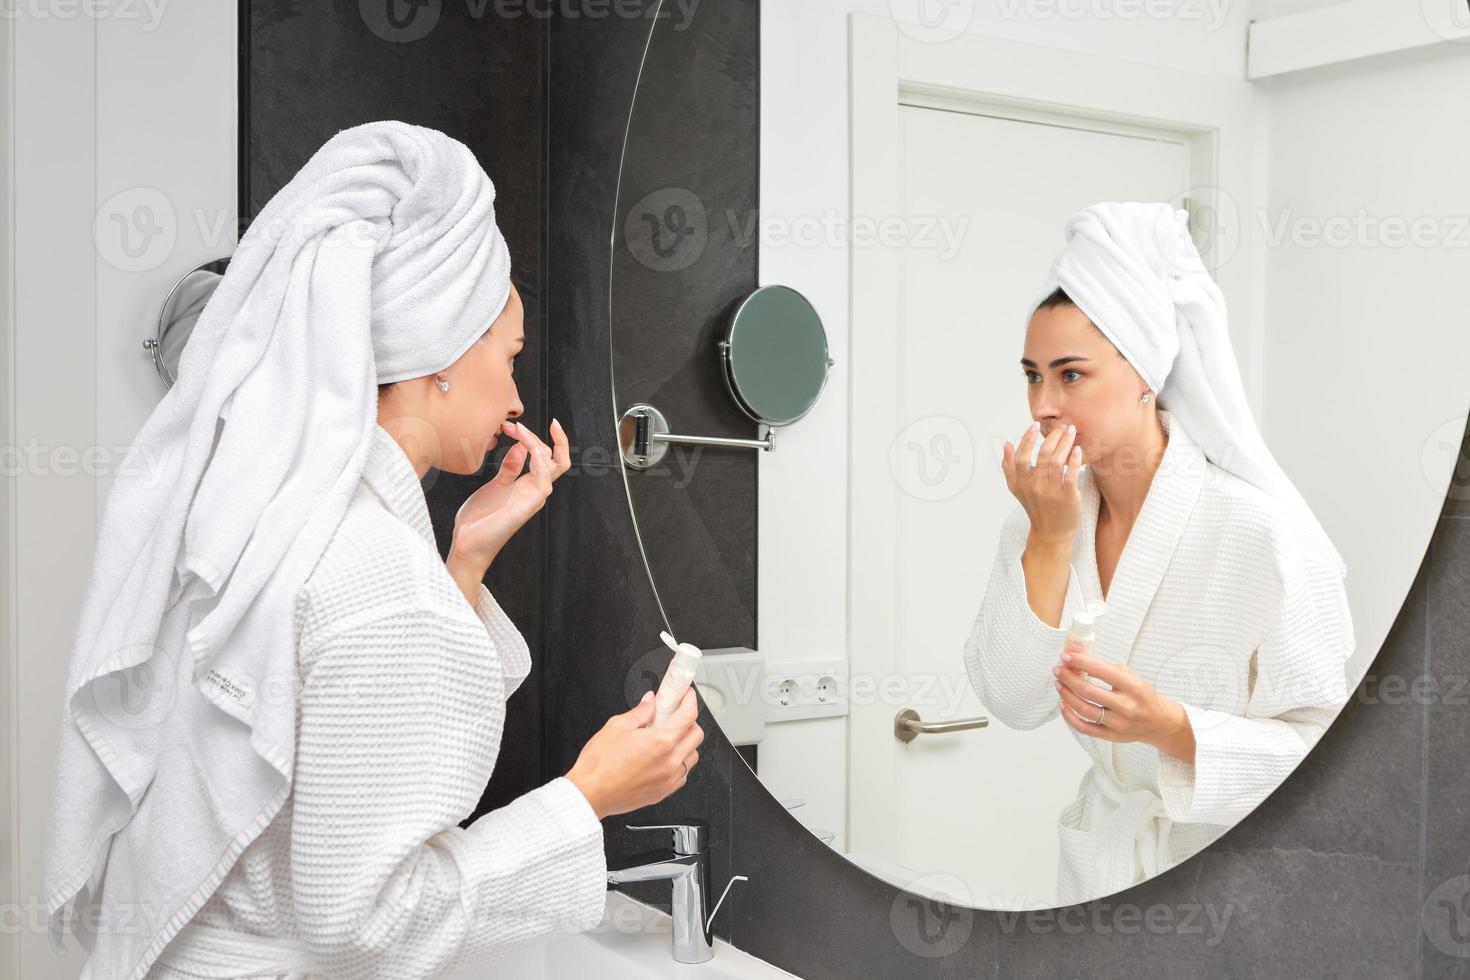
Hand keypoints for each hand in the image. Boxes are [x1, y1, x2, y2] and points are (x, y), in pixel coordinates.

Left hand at [449, 419, 570, 569]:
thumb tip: (519, 447)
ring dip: (537, 444)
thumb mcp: (496, 484)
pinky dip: (540, 464)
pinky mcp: (526, 507)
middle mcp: (535, 490)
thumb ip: (510, 467)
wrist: (468, 544)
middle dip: (543, 437)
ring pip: (552, 466)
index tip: (519, 424)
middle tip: (516, 425)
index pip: (548, 457)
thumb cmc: (480, 518)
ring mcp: (533, 499)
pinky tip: (529, 450)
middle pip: (556, 459)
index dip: (541, 438)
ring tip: (517, 431)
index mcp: (529, 484)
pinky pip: (543, 483)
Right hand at [565, 688, 703, 819]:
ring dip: (686, 742)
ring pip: (692, 755)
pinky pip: (683, 774)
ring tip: (667, 737)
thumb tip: (651, 702)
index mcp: (660, 742)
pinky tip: (663, 758)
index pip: (688, 715)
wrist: (589, 793)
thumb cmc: (599, 764)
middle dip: (689, 720)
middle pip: (697, 735)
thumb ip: (640, 712)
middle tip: (674, 714)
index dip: (689, 700)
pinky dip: (679, 762)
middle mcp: (669, 762)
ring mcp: (668, 779)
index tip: (685, 695)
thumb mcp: (617, 726)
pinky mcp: (663, 792)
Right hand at [1002, 421, 1081, 546]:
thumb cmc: (1035, 506)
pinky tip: (1077, 450)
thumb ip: (1009, 466)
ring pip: (1058, 462)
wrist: (1051, 532)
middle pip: (1043, 455)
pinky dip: (1074, 461)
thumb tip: (1006, 443)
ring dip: (1065, 443)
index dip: (1027, 439)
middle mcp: (1034, 487)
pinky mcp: (1067, 497)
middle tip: (1062, 425)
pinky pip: (1071, 475)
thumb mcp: (1016, 488)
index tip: (1035, 425)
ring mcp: (1051, 492)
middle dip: (1053, 436)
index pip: (1021, 457)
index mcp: (1020, 482)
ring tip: (1071, 431)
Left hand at [1052, 640, 1195, 762]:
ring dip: (1066, 694)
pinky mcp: (1110, 736)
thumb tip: (1082, 663)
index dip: (1080, 662)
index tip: (1066, 656)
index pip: (1101, 671)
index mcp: (1133, 687)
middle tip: (1058, 669)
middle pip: (1088, 691)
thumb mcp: (1134, 677)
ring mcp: (1117, 723)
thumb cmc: (1143, 697)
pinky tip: (1062, 705)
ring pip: (1083, 709)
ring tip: (1058, 683)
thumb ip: (1111, 669)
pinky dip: (1069, 717)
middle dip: (1068, 678)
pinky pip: (1084, 728)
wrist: (1158, 723)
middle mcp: (1126, 706)